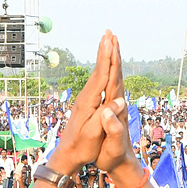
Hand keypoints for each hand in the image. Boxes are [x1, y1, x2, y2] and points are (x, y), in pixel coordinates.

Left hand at [47, 33, 115, 175]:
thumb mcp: (93, 135)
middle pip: (98, 70)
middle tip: (109, 32)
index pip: (101, 76)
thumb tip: (120, 100)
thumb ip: (106, 117)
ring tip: (107, 42)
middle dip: (104, 51)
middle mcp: (86, 97)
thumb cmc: (82, 148)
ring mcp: (85, 99)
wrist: (67, 155)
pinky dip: (102, 69)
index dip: (107, 58)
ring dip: (103, 57)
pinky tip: (104, 66)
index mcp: (89, 102)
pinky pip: (97, 81)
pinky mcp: (87, 103)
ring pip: (97, 74)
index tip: (110, 42)